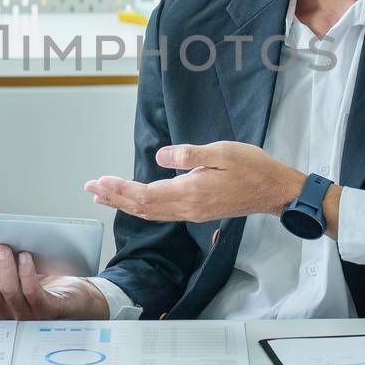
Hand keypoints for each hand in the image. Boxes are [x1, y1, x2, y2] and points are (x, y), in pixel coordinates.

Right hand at [0, 244, 108, 320]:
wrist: (81, 302)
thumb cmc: (46, 285)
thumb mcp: (16, 276)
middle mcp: (9, 315)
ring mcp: (29, 317)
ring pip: (9, 292)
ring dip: (3, 267)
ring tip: (2, 245)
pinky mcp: (50, 312)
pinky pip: (34, 294)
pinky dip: (28, 274)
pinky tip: (26, 257)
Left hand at [83, 141, 304, 222]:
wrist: (274, 190)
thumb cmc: (251, 167)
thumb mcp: (222, 152)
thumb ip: (189, 155)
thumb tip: (159, 157)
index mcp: (191, 192)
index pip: (145, 195)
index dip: (119, 189)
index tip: (99, 182)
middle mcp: (188, 207)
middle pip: (142, 207)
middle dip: (114, 198)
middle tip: (90, 189)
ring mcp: (192, 212)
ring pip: (150, 212)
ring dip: (124, 204)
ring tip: (103, 197)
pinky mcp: (197, 210)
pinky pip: (161, 212)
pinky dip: (141, 207)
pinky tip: (134, 202)